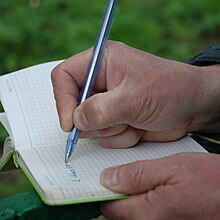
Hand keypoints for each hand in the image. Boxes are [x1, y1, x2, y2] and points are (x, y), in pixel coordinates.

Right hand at [51, 41, 219, 147]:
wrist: (192, 106)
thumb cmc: (170, 90)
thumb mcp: (134, 98)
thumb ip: (101, 110)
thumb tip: (75, 121)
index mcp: (102, 62)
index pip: (64, 76)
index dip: (62, 100)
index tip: (69, 124)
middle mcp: (100, 82)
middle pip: (73, 106)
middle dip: (94, 121)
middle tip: (117, 120)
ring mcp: (106, 103)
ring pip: (89, 126)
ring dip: (112, 130)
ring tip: (134, 121)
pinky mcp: (114, 120)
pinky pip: (104, 137)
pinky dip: (121, 137)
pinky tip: (138, 127)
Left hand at [99, 152, 219, 219]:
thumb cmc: (212, 182)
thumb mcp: (172, 167)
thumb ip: (137, 174)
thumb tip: (108, 178)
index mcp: (149, 215)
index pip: (110, 208)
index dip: (105, 190)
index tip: (105, 177)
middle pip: (121, 214)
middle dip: (121, 193)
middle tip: (130, 174)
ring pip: (135, 215)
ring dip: (135, 197)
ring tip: (148, 179)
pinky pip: (149, 215)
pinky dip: (147, 201)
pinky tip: (157, 188)